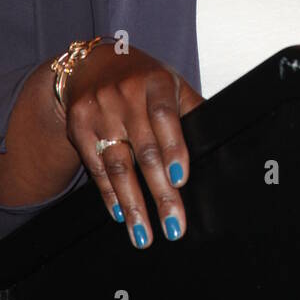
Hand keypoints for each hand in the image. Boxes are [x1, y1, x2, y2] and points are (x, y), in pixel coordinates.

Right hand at [62, 43, 204, 246]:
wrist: (90, 65)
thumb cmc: (141, 79)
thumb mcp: (170, 85)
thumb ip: (192, 110)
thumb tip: (221, 139)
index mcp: (155, 82)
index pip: (165, 117)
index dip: (174, 148)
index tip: (180, 180)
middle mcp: (124, 95)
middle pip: (144, 150)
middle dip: (160, 192)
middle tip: (173, 224)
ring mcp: (98, 111)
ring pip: (117, 165)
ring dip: (132, 203)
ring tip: (144, 234)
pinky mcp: (78, 127)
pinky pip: (96, 167)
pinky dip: (109, 195)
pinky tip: (121, 215)